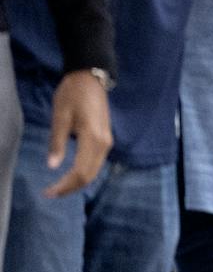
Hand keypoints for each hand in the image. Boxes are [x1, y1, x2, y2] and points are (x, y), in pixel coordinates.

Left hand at [42, 71, 111, 198]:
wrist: (90, 78)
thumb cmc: (72, 95)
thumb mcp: (60, 117)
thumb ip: (57, 142)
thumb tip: (52, 167)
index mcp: (93, 138)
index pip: (81, 172)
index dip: (64, 186)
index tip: (47, 193)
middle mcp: (104, 143)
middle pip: (90, 175)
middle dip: (70, 188)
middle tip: (49, 193)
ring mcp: (107, 140)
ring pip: (94, 170)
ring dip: (77, 182)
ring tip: (58, 186)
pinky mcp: (105, 138)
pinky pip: (95, 162)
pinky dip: (83, 172)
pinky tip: (69, 174)